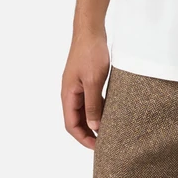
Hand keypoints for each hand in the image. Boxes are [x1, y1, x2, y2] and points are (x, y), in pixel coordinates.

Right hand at [61, 30, 109, 149]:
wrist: (90, 30)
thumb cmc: (90, 53)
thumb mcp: (94, 81)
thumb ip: (93, 104)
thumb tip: (94, 126)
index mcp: (68, 95)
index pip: (71, 125)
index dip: (83, 138)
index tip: (98, 147)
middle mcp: (70, 92)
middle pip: (76, 120)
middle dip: (88, 133)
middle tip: (105, 143)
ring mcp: (77, 86)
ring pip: (83, 110)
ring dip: (93, 121)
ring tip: (108, 130)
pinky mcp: (85, 79)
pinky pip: (90, 99)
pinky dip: (98, 108)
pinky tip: (110, 111)